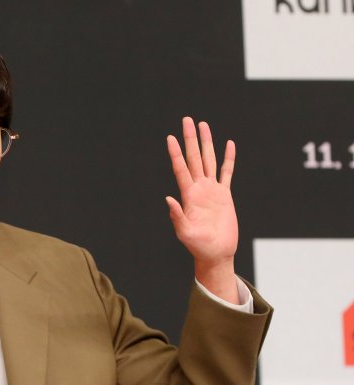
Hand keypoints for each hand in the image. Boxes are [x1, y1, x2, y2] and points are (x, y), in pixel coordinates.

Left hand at [165, 117, 238, 302]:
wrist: (215, 253)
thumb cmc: (198, 246)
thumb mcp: (185, 233)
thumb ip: (177, 216)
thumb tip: (168, 199)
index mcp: (189, 196)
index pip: (181, 169)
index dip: (176, 153)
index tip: (170, 137)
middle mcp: (199, 189)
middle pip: (194, 158)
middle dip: (190, 139)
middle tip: (187, 120)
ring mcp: (212, 190)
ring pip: (209, 160)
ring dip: (206, 143)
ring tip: (203, 125)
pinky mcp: (225, 195)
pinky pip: (227, 172)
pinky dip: (228, 159)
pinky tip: (228, 144)